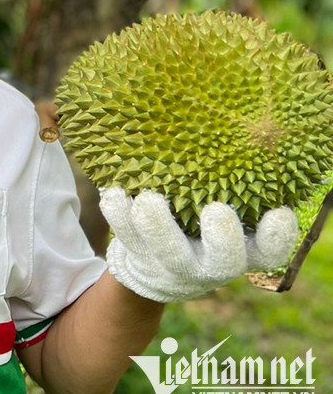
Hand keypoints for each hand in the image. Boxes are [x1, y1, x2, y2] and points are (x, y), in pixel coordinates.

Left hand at [99, 187, 298, 302]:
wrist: (156, 269)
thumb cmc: (201, 226)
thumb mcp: (221, 212)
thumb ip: (232, 186)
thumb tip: (228, 125)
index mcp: (243, 252)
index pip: (271, 251)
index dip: (279, 237)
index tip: (280, 212)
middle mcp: (213, 265)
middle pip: (225, 262)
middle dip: (222, 239)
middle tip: (216, 209)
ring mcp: (176, 267)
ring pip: (169, 254)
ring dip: (158, 226)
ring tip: (147, 200)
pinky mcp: (141, 261)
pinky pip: (128, 240)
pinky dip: (119, 216)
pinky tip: (113, 193)